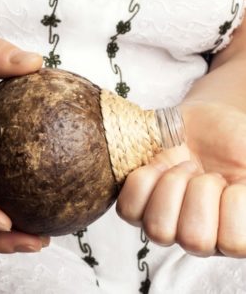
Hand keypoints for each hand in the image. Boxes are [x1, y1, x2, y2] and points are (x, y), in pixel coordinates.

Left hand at [117, 100, 245, 257]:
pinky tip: (158, 167)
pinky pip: (129, 210)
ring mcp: (164, 222)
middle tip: (204, 172)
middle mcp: (198, 234)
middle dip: (201, 191)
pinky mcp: (137, 206)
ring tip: (183, 167)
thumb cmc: (235, 142)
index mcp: (232, 231)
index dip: (233, 203)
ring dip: (173, 185)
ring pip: (158, 229)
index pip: (233, 243)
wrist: (205, 121)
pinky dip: (144, 181)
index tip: (231, 180)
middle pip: (192, 240)